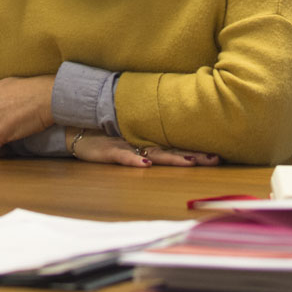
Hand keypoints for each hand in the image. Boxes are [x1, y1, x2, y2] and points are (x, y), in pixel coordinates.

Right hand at [69, 131, 221, 167]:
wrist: (74, 128)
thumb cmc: (101, 138)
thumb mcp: (124, 145)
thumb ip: (142, 150)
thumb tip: (159, 157)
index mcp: (146, 144)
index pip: (175, 150)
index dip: (195, 153)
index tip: (217, 157)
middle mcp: (140, 145)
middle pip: (171, 152)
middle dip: (193, 157)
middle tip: (215, 159)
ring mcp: (126, 147)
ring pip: (153, 153)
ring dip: (172, 159)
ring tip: (190, 162)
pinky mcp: (109, 151)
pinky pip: (123, 156)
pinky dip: (134, 159)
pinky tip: (145, 163)